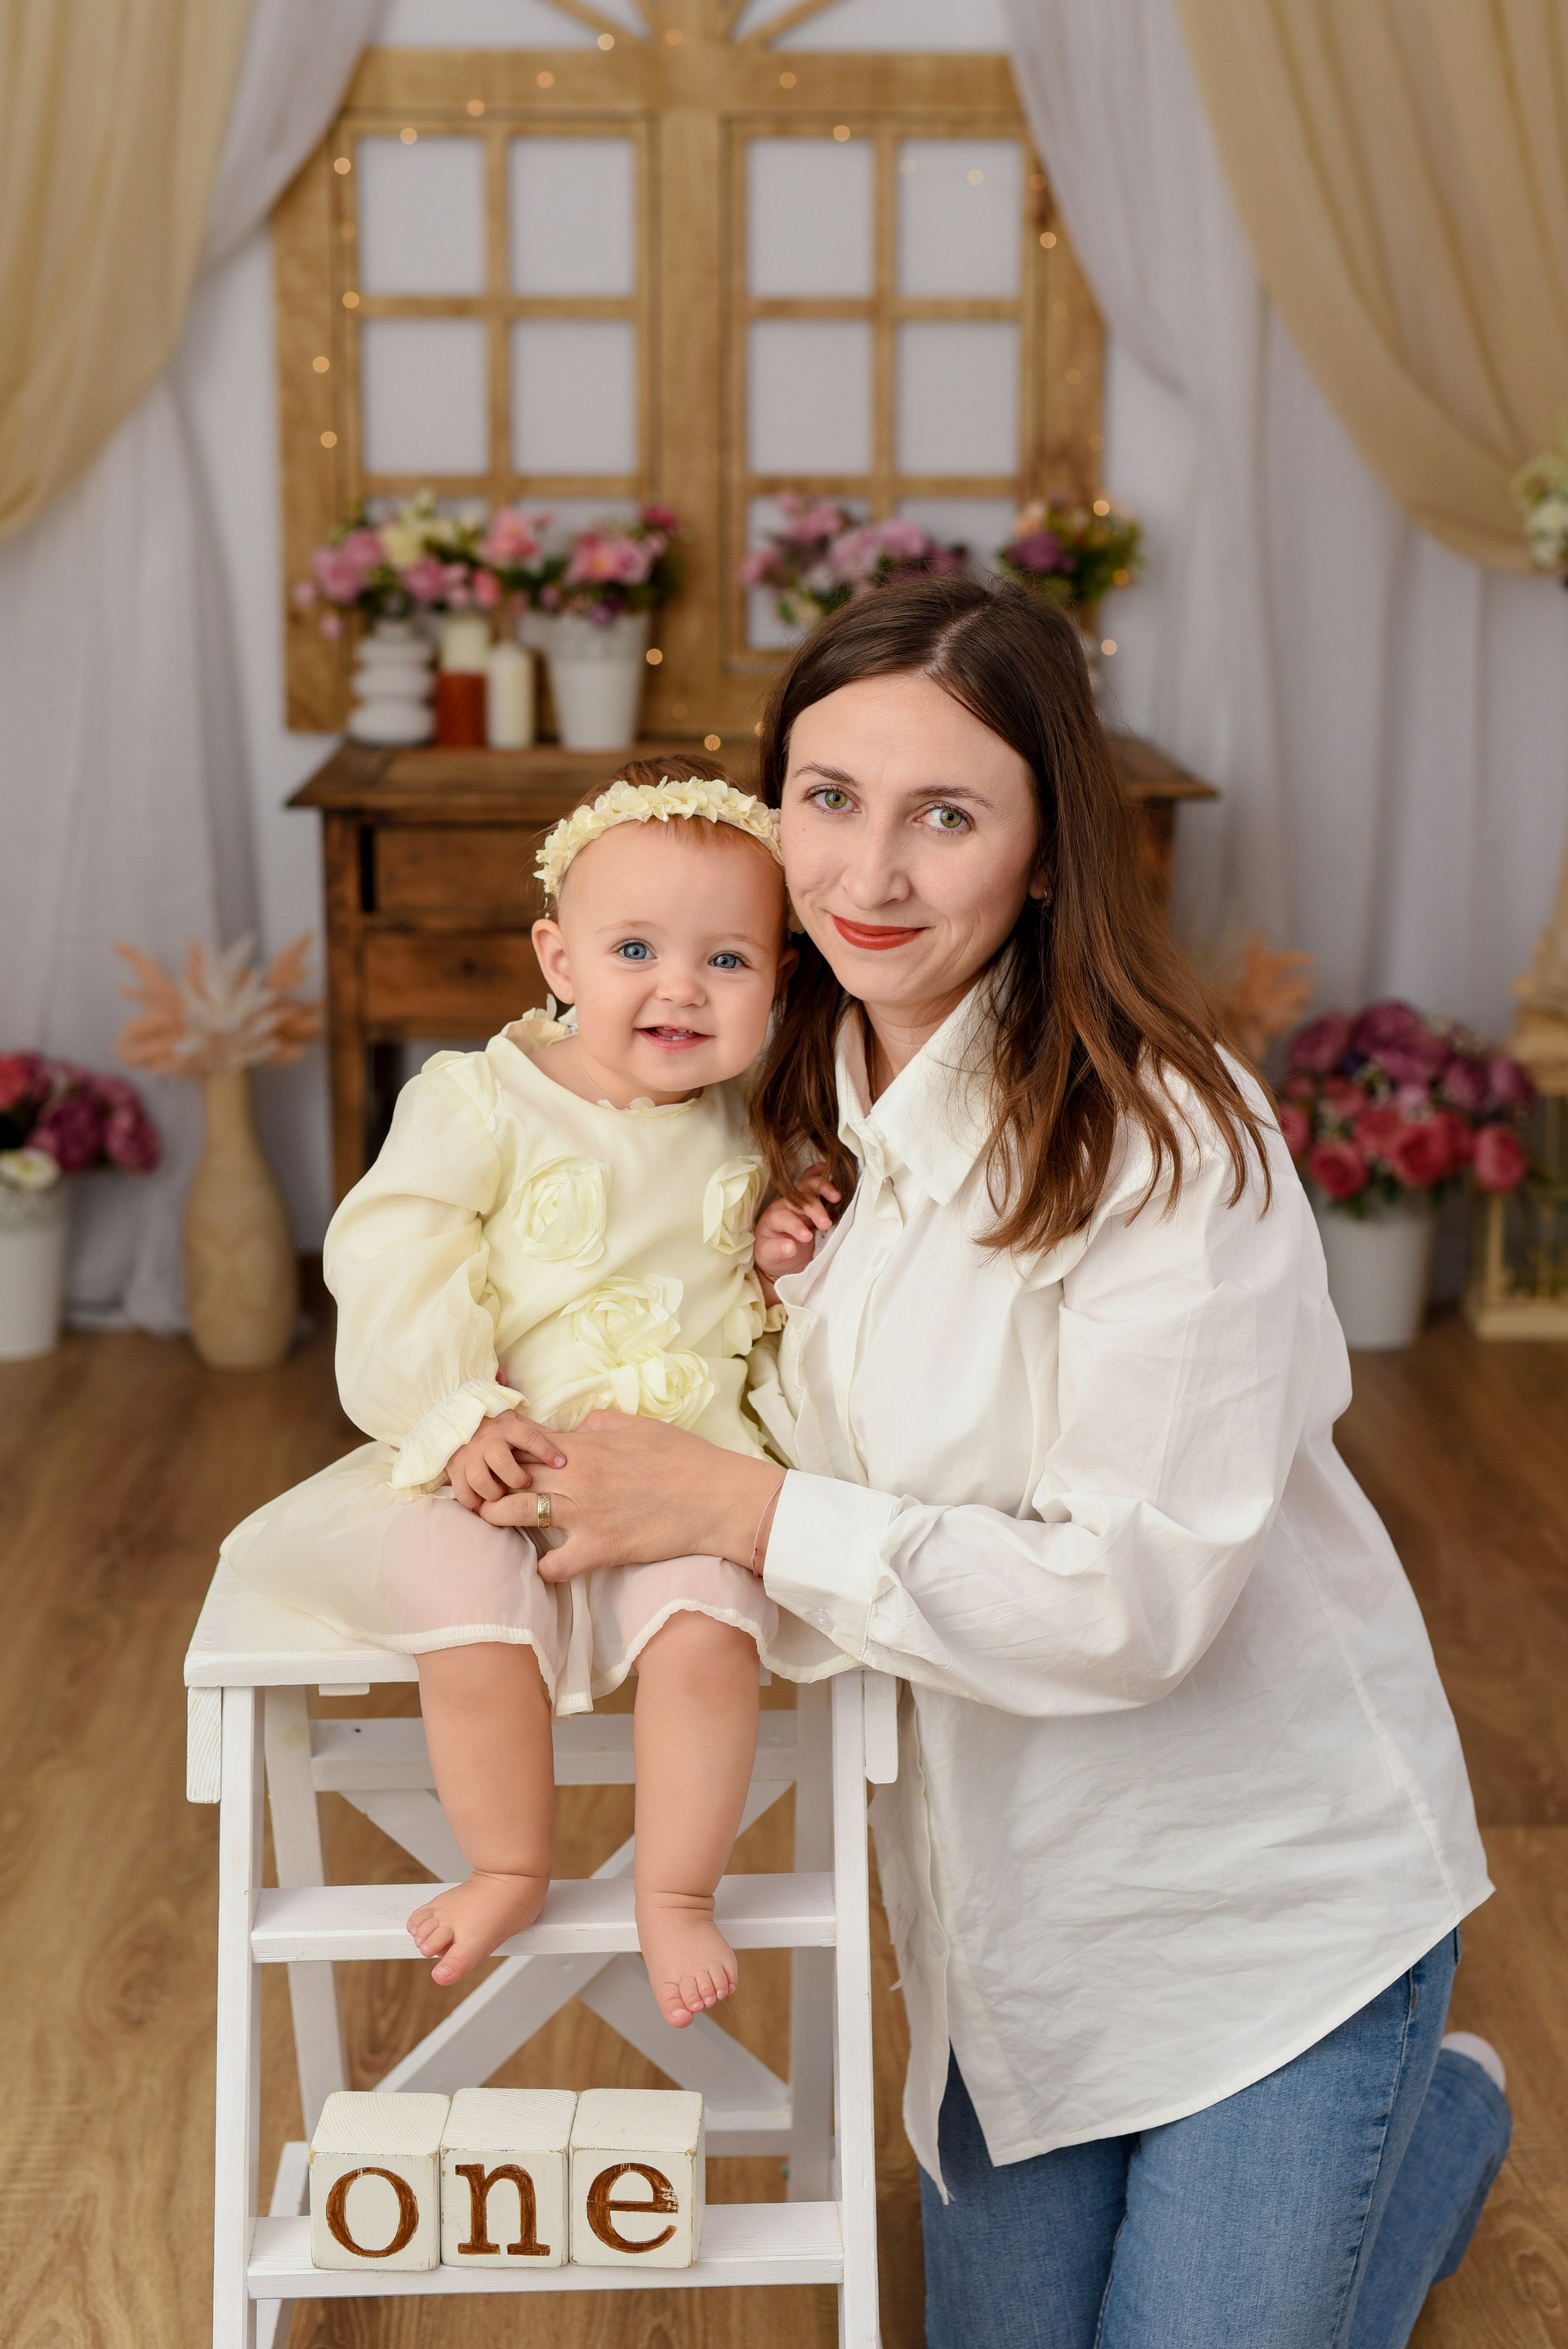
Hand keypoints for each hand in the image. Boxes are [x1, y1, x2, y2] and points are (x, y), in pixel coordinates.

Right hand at [445, 1410, 567, 1513]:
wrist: (457, 1423)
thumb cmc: (497, 1428)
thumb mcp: (516, 1422)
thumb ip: (537, 1430)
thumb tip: (562, 1435)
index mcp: (506, 1429)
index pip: (528, 1437)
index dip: (545, 1450)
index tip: (561, 1463)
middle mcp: (487, 1442)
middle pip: (500, 1461)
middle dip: (515, 1477)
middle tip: (525, 1483)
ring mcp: (469, 1457)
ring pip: (479, 1479)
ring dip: (493, 1492)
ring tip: (502, 1494)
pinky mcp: (455, 1471)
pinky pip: (462, 1492)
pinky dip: (474, 1502)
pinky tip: (484, 1503)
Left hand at [479, 1411, 783, 1582]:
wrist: (716, 1496)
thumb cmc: (683, 1457)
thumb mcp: (636, 1425)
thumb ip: (595, 1423)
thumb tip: (568, 1429)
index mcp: (583, 1446)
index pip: (520, 1444)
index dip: (503, 1451)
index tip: (502, 1461)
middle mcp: (575, 1478)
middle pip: (507, 1477)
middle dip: (492, 1483)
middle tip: (490, 1491)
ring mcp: (583, 1515)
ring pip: (514, 1515)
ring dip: (501, 1518)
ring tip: (501, 1522)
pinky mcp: (599, 1549)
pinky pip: (552, 1566)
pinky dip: (545, 1568)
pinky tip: (550, 1563)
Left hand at [752, 1163, 839, 1284]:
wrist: (779, 1251)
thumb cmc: (772, 1253)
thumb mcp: (768, 1256)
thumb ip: (776, 1251)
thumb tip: (790, 1247)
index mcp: (773, 1217)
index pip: (783, 1217)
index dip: (795, 1225)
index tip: (806, 1237)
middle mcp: (786, 1204)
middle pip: (799, 1199)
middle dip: (814, 1208)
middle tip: (826, 1223)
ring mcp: (800, 1199)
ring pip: (809, 1185)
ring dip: (823, 1188)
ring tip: (837, 1197)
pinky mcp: (812, 1199)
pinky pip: (816, 1183)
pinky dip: (825, 1176)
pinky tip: (835, 1174)